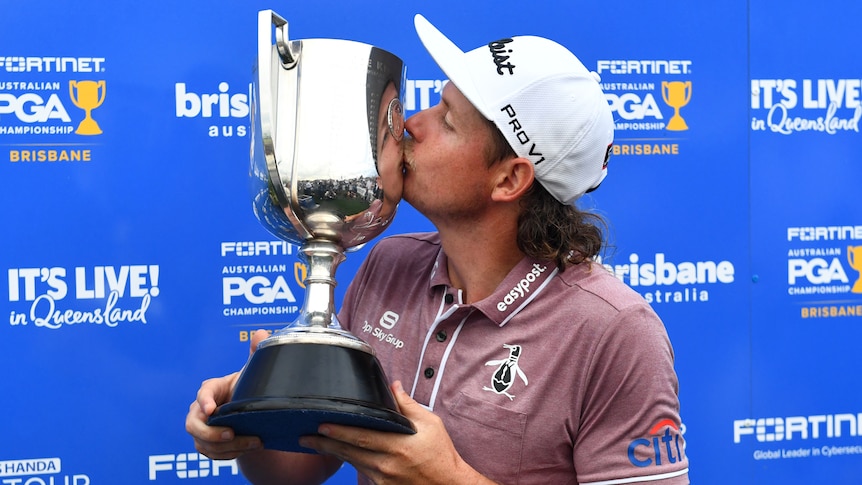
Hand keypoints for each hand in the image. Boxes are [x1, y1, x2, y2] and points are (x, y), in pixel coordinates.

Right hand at [185, 330, 268, 459]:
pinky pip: (212, 454)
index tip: (212, 409)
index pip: (203, 393)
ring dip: (227, 446)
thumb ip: (257, 353)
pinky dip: (229, 454)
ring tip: (253, 442)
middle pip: (193, 425)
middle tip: (233, 433)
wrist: (249, 410)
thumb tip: (261, 333)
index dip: (204, 401)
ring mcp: (202, 429)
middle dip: (211, 432)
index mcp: (212, 389)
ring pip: (204, 443)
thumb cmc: (248, 388)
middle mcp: (201, 410)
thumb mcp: (253, 372)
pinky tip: (248, 448)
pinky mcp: (207, 444)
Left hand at [298, 381, 493, 484]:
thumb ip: (408, 406)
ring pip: (352, 462)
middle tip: (305, 436)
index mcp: (398, 446)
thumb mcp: (430, 424)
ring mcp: (383, 479)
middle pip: (349, 452)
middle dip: (325, 443)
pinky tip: (338, 454)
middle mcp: (387, 464)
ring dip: (332, 452)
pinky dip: (348, 461)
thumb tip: (394, 386)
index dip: (340, 431)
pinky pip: (360, 472)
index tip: (322, 424)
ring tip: (313, 443)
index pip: (362, 436)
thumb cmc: (441, 454)